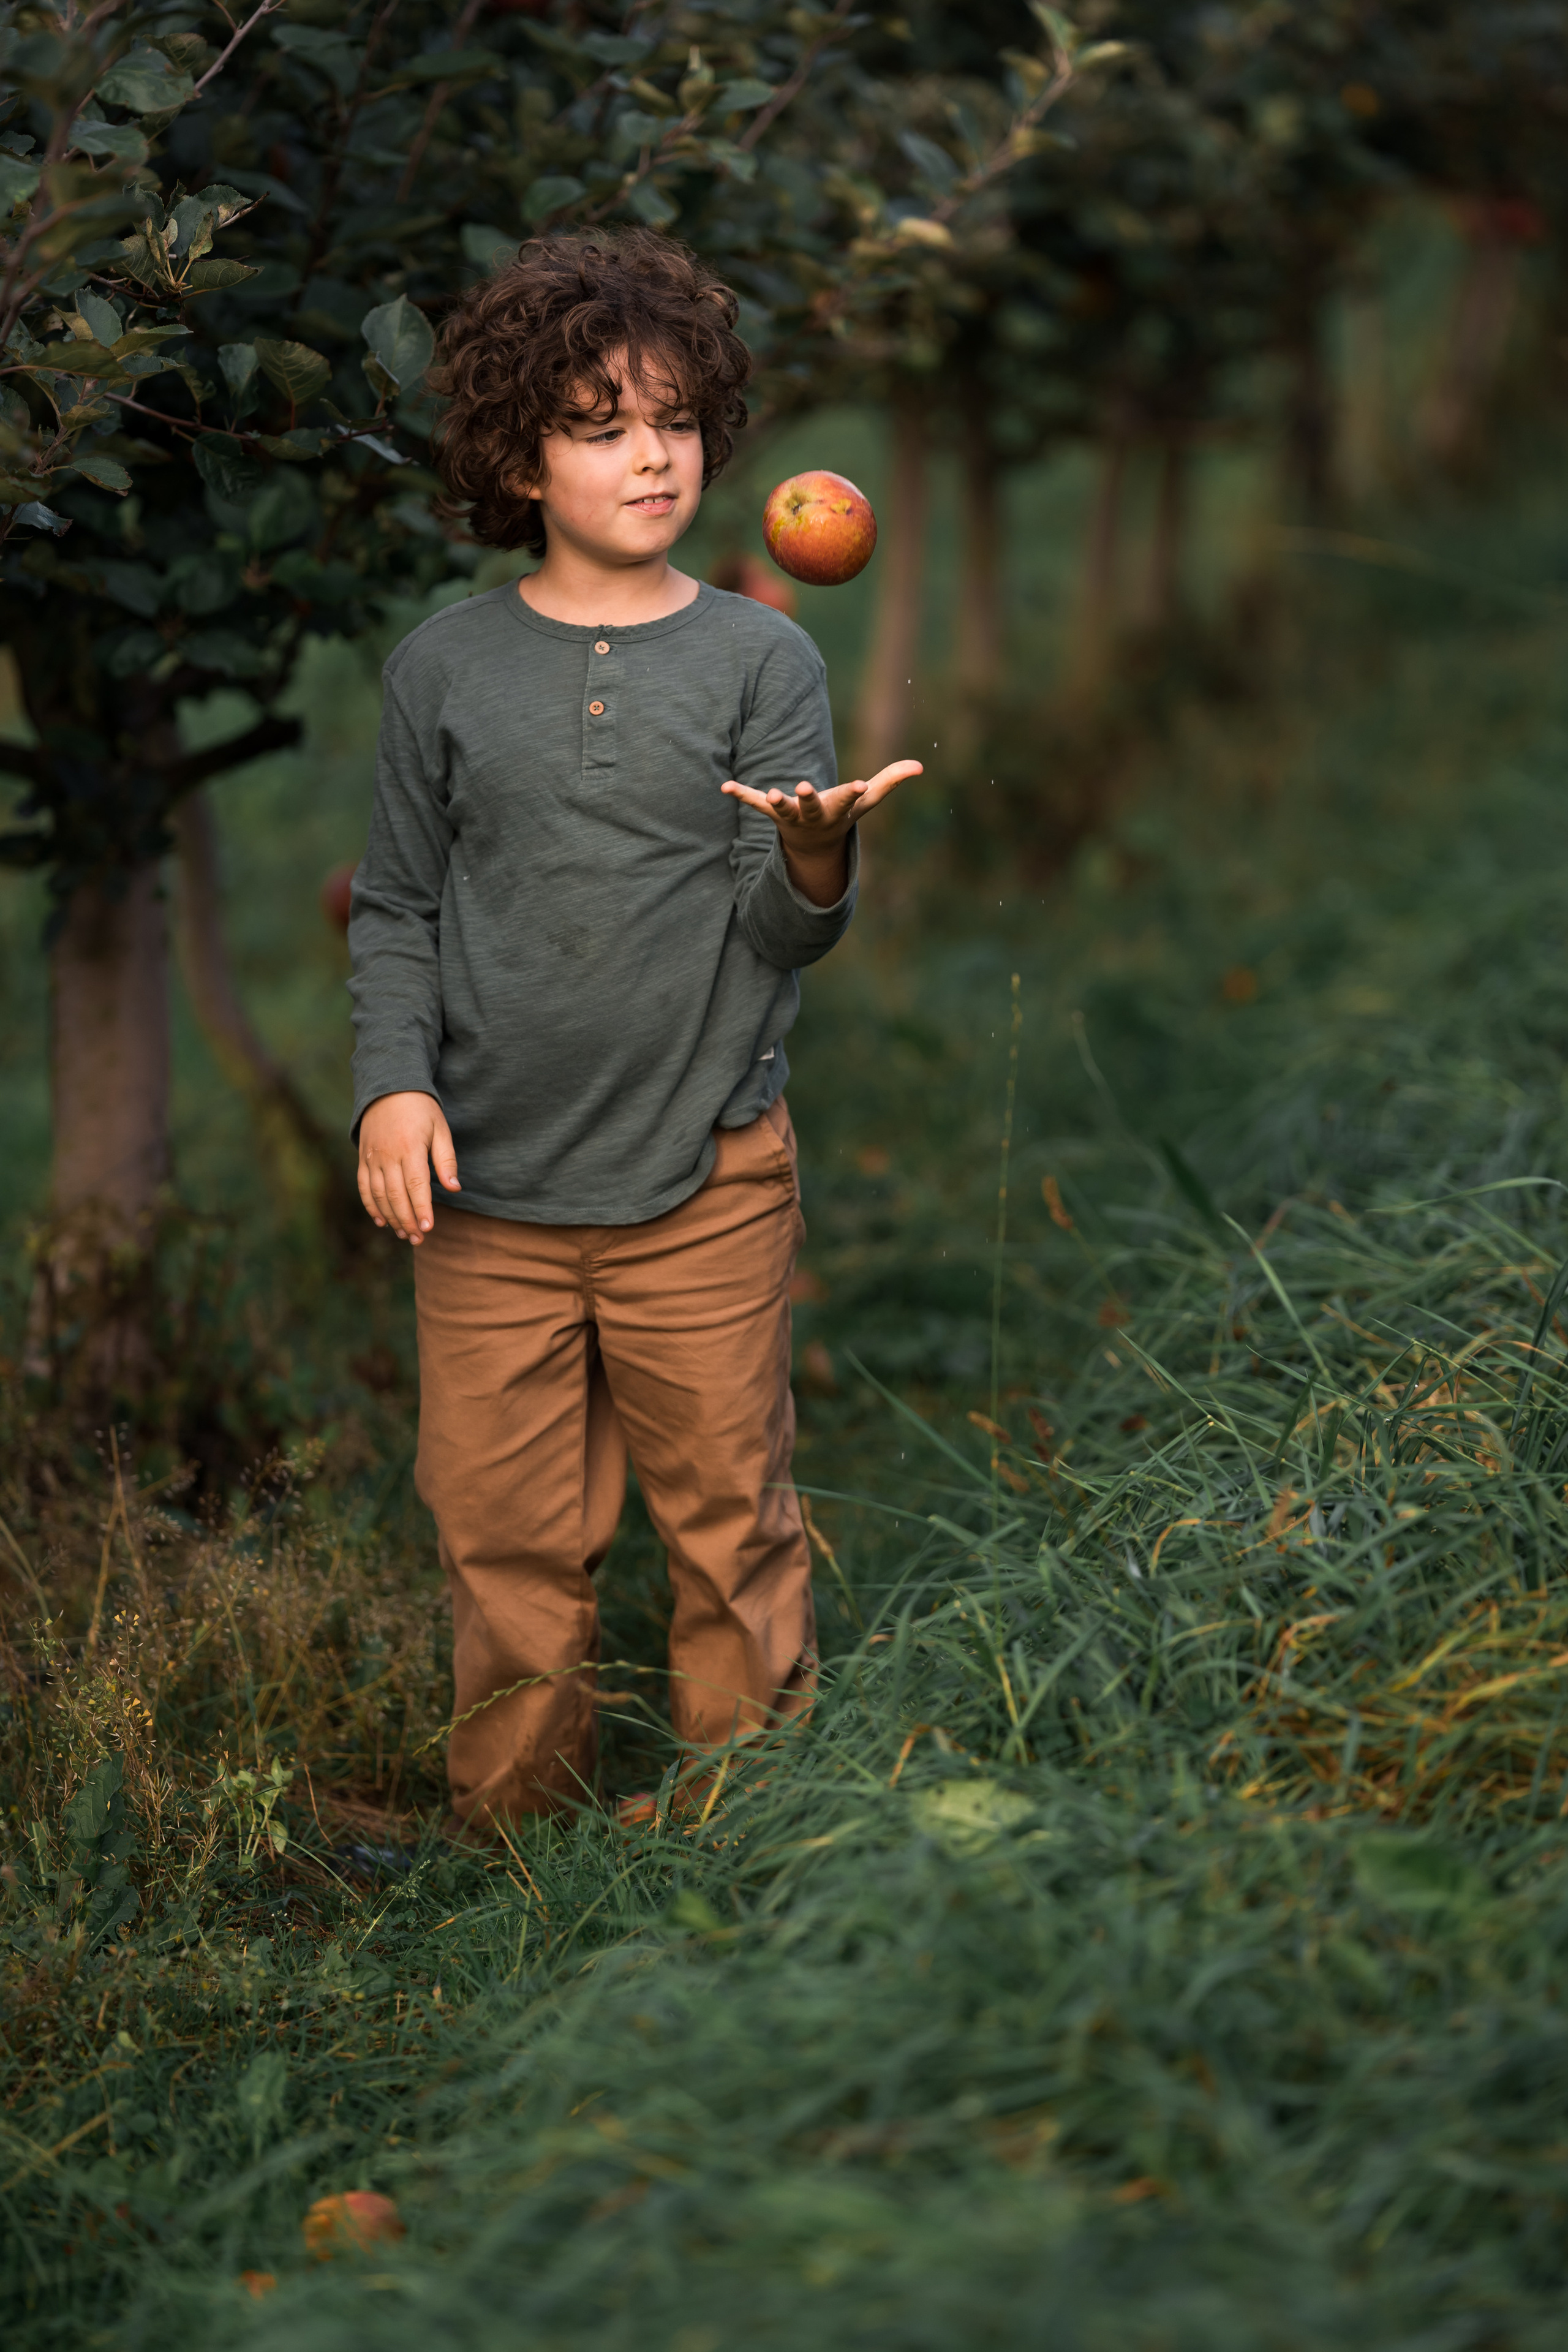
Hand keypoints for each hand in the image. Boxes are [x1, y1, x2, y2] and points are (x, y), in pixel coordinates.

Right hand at [357, 1090, 459, 1243]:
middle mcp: (387, 1155)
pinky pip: (364, 1187)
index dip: (421, 1209)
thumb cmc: (421, 1109)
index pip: (416, 1185)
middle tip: (419, 1239)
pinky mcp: (363, 1158)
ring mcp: (372, 1158)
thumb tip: (455, 1188)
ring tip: (405, 1234)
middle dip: (408, 1220)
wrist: (388, 1088)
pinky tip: (382, 1221)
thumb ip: (446, 1159)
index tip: (428, 1228)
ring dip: (391, 1217)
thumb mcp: (440, 1128)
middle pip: (395, 1195)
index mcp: (410, 1147)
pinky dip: (371, 1206)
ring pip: (378, 1195)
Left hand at [721, 760, 923, 905]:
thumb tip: (920, 765)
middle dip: (807, 798)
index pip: (848, 800)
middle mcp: (814, 816)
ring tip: (771, 794)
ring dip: (776, 802)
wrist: (813, 846)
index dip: (853, 792)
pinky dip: (741, 794)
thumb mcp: (867, 801)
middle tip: (803, 788)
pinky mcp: (772, 812)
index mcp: (838, 811)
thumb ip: (890, 781)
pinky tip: (724, 786)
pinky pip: (754, 804)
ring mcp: (792, 816)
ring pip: (784, 811)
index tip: (858, 784)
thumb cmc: (842, 815)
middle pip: (811, 807)